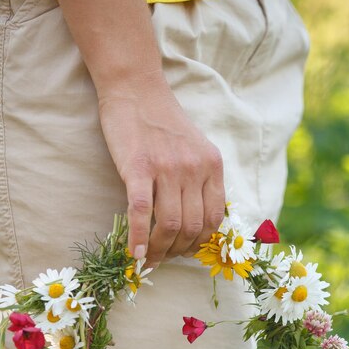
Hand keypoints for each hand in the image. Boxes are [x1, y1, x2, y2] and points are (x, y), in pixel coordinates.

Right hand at [98, 84, 225, 267]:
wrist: (137, 89)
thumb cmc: (164, 123)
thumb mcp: (196, 149)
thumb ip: (201, 180)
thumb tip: (196, 222)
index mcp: (212, 166)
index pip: (214, 218)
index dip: (200, 243)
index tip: (187, 251)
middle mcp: (194, 168)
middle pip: (192, 226)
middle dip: (178, 251)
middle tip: (164, 259)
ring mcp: (167, 168)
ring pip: (169, 223)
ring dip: (159, 250)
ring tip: (149, 259)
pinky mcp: (138, 167)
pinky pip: (140, 211)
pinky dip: (138, 237)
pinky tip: (134, 253)